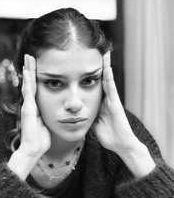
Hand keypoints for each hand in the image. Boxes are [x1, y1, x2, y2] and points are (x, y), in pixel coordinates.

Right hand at [18, 54, 50, 158]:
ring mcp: (28, 105)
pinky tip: (27, 71)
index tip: (37, 66)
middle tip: (31, 56)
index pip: (36, 88)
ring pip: (28, 84)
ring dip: (28, 70)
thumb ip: (47, 116)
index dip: (35, 76)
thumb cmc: (40, 139)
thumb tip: (54, 112)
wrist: (33, 149)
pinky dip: (27, 81)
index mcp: (36, 107)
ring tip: (28, 57)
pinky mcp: (28, 109)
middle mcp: (31, 104)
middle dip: (30, 69)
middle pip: (31, 82)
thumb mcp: (46, 124)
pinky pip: (28, 92)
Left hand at [93, 52, 155, 177]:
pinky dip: (109, 79)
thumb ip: (87, 115)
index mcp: (99, 103)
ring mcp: (112, 101)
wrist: (119, 144)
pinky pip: (112, 89)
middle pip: (101, 80)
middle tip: (95, 52)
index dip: (90, 75)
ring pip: (107, 81)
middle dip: (98, 67)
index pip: (93, 86)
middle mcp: (106, 99)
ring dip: (106, 67)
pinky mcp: (116, 104)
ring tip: (103, 54)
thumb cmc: (107, 134)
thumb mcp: (93, 122)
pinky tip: (107, 68)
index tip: (83, 65)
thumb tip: (77, 112)